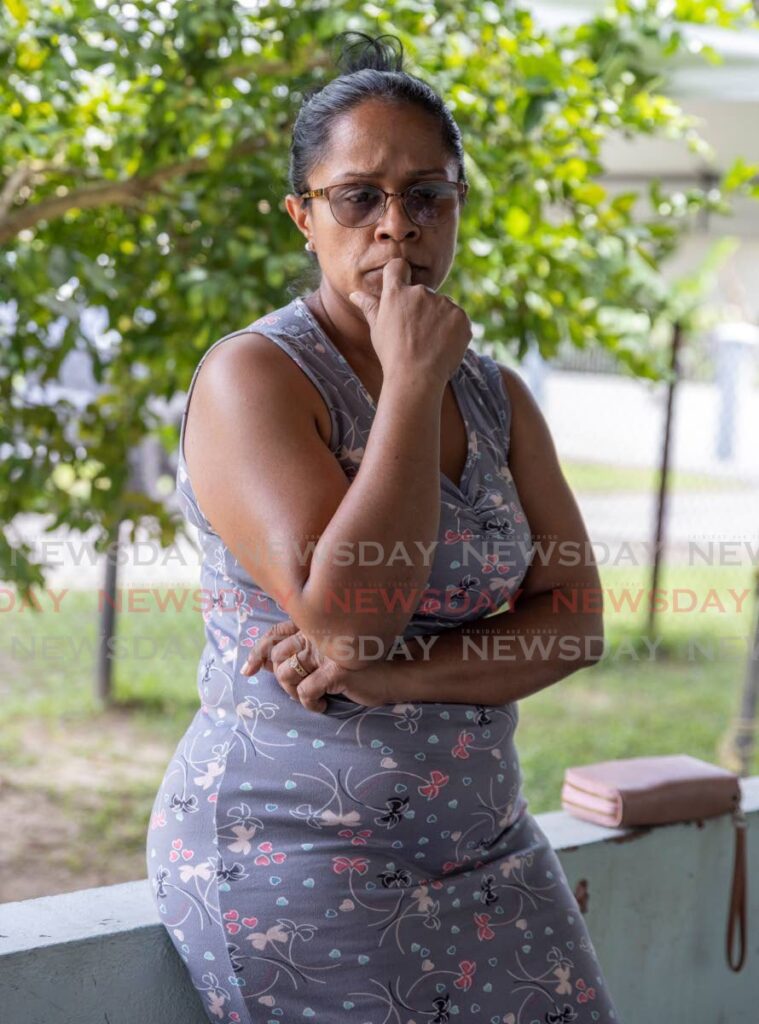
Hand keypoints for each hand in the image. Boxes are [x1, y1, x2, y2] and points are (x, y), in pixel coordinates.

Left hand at [241, 619, 389, 712]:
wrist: (395, 671)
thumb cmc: (359, 664)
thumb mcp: (327, 652)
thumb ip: (300, 650)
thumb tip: (263, 662)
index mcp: (313, 624)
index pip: (275, 633)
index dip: (257, 652)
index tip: (248, 670)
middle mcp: (318, 631)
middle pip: (276, 656)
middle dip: (281, 679)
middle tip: (297, 690)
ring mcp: (327, 649)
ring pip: (286, 673)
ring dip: (293, 692)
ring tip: (311, 696)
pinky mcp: (337, 669)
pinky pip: (305, 691)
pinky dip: (310, 703)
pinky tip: (323, 705)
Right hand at [347, 257, 471, 387]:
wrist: (416, 378)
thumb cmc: (392, 355)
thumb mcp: (377, 330)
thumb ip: (369, 307)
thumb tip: (355, 294)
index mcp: (396, 293)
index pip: (398, 267)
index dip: (400, 275)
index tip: (402, 290)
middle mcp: (420, 292)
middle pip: (423, 292)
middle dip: (422, 309)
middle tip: (416, 335)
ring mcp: (443, 303)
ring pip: (442, 306)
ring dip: (439, 319)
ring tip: (430, 343)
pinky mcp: (461, 316)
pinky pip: (458, 319)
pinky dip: (453, 331)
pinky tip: (443, 346)